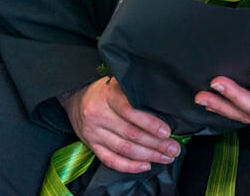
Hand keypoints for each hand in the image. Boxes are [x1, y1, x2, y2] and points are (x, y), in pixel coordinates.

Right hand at [58, 77, 181, 173]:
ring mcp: (94, 133)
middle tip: (174, 149)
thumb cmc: (104, 90)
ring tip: (165, 158)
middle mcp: (99, 115)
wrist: (75, 98)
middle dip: (156, 144)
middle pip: (131, 134)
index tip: (167, 131)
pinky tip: (145, 165)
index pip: (131, 111)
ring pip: (124, 149)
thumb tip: (164, 105)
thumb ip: (135, 92)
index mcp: (108, 96)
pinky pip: (111, 160)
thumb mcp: (117, 83)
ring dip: (148, 156)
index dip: (150, 123)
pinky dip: (129, 166)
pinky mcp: (91, 145)